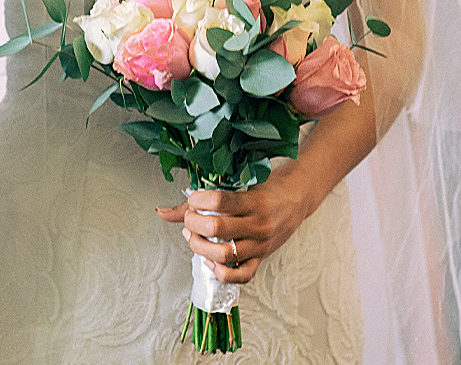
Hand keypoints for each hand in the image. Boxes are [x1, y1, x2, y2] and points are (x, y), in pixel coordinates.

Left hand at [154, 173, 317, 285]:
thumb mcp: (241, 186)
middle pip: (217, 229)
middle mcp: (258, 225)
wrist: (298, 198)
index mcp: (254, 202)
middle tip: (190, 218)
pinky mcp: (261, 259)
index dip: (198, 201)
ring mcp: (260, 245)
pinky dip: (220, 272)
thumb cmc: (268, 189)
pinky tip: (209, 260)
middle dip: (193, 223)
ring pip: (224, 255)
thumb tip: (162, 212)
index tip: (193, 199)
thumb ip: (203, 199)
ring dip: (199, 247)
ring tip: (193, 237)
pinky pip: (241, 276)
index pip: (220, 202)